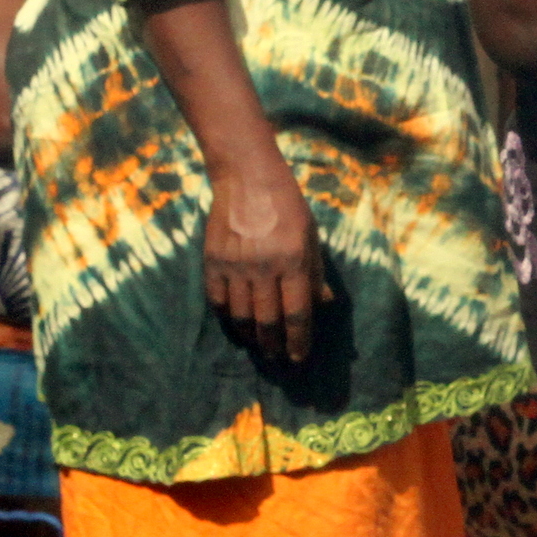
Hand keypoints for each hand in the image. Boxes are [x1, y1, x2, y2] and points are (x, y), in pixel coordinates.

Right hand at [205, 153, 328, 363]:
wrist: (246, 177)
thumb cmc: (287, 206)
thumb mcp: (311, 236)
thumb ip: (315, 272)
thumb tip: (324, 304)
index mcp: (294, 260)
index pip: (297, 312)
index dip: (299, 340)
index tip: (299, 358)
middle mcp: (264, 266)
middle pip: (268, 320)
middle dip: (275, 345)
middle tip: (279, 358)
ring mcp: (235, 265)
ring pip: (241, 316)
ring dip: (251, 336)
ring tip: (259, 346)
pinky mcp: (212, 260)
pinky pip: (218, 300)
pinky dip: (227, 316)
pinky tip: (236, 323)